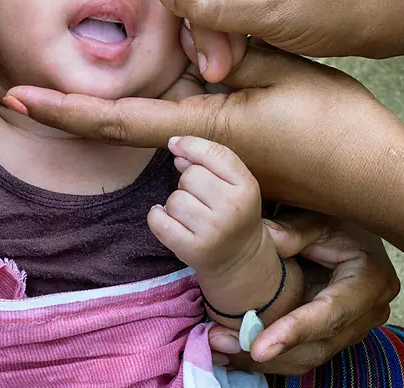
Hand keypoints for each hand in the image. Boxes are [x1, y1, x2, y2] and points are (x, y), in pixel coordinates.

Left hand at [5, 42, 403, 281]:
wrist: (379, 174)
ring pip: (158, 123)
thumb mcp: (279, 70)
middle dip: (75, 109)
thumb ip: (224, 44)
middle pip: (124, 127)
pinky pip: (187, 125)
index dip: (65, 111)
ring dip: (128, 101)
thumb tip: (181, 16)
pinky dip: (167, 100)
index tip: (20, 99)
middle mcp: (199, 151)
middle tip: (25, 86)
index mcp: (203, 130)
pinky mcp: (236, 154)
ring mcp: (216, 158)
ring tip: (104, 77)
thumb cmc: (336, 125)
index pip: (118, 121)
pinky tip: (177, 70)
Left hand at [148, 137, 265, 276]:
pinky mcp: (193, 249)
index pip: (215, 154)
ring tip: (191, 214)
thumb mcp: (235, 185)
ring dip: (176, 203)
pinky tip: (166, 217)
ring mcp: (213, 231)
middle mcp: (232, 208)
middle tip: (199, 197)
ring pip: (174, 199)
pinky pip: (159, 221)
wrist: (241, 259)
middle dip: (187, 182)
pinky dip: (156, 216)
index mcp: (247, 187)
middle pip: (190, 175)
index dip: (191, 145)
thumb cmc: (233, 214)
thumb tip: (176, 146)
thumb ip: (210, 161)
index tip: (175, 145)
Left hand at [208, 212, 398, 375]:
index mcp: (370, 280)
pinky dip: (268, 355)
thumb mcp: (317, 217)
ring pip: (306, 357)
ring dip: (261, 357)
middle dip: (268, 351)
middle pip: (317, 346)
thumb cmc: (335, 219)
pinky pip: (300, 353)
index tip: (259, 348)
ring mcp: (351, 327)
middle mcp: (368, 312)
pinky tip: (232, 348)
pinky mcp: (331, 334)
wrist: (351, 230)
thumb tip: (266, 240)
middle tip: (221, 343)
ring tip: (220, 347)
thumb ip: (294, 230)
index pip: (331, 314)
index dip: (294, 332)